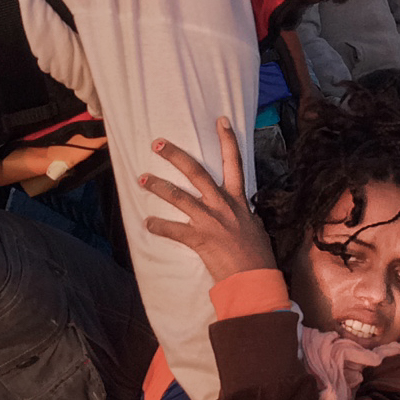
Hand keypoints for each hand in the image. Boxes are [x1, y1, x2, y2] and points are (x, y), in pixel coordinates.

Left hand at [139, 117, 276, 281]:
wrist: (255, 280)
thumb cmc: (257, 257)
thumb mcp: (254, 228)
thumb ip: (243, 216)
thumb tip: (241, 213)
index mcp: (238, 200)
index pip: (234, 163)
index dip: (228, 140)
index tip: (220, 120)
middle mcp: (223, 205)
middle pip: (196, 172)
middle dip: (175, 156)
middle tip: (157, 144)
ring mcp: (210, 221)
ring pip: (178, 196)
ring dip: (158, 186)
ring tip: (142, 178)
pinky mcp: (199, 239)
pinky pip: (173, 229)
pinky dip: (158, 226)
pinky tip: (147, 224)